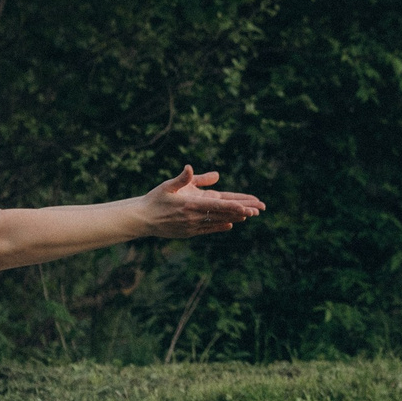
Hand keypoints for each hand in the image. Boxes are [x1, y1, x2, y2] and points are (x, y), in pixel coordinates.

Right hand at [140, 166, 262, 238]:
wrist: (142, 219)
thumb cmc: (155, 199)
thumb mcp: (168, 186)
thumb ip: (183, 178)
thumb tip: (190, 167)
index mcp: (190, 204)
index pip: (217, 206)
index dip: (233, 206)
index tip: (247, 207)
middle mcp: (194, 217)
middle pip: (223, 214)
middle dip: (242, 211)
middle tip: (259, 209)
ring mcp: (192, 227)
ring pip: (218, 221)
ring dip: (235, 218)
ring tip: (251, 215)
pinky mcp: (189, 233)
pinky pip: (209, 229)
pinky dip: (220, 226)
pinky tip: (230, 224)